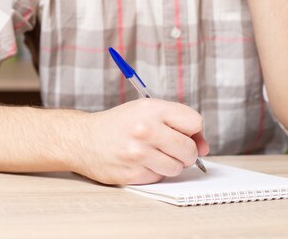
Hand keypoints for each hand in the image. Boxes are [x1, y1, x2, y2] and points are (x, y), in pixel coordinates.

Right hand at [75, 99, 208, 184]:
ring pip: (178, 167)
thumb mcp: (144, 111)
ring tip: (153, 154)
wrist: (83, 139)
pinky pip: (160, 177)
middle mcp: (146, 130)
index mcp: (151, 109)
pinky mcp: (133, 174)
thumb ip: (176, 123)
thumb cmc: (117, 124)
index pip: (194, 122)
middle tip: (170, 147)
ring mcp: (139, 154)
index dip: (193, 130)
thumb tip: (204, 147)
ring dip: (170, 164)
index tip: (183, 132)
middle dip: (186, 152)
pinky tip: (140, 162)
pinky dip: (154, 172)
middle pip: (190, 149)